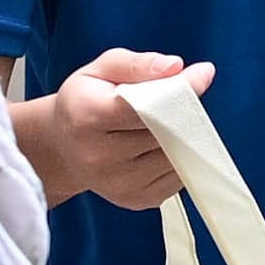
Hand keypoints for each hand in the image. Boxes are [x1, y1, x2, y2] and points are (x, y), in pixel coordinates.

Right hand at [10, 50, 207, 207]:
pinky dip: (178, 157)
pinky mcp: (137, 200)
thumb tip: (176, 67)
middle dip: (182, 111)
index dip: (178, 90)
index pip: (145, 106)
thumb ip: (138, 64)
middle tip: (181, 97)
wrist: (64, 148)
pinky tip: (159, 145)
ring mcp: (119, 184)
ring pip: (176, 154)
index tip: (201, 75)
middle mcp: (99, 157)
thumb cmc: (84, 103)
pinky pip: (177, 175)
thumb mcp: (101, 70)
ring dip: (182, 135)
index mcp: (86, 117)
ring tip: (164, 123)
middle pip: (165, 131)